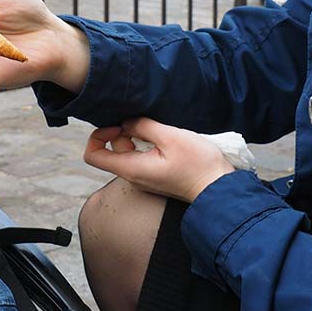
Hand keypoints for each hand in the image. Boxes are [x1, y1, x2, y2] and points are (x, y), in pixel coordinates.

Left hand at [83, 117, 234, 202]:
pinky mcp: (156, 176)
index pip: (92, 156)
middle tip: (143, 122)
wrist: (218, 188)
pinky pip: (141, 157)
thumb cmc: (198, 165)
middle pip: (111, 151)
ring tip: (156, 128)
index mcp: (131, 169)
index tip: (117, 125)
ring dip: (136, 137)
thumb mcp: (170, 137)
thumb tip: (126, 123)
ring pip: (127, 153)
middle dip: (121, 132)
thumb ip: (143, 126)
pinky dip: (145, 144)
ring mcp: (144, 178)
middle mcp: (133, 176)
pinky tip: (163, 137)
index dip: (98, 136)